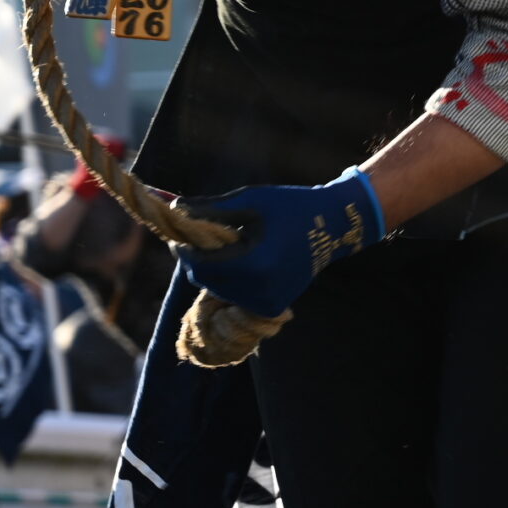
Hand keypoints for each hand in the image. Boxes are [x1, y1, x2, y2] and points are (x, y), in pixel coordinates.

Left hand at [177, 167, 384, 315]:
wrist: (332, 226)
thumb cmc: (290, 207)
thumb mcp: (250, 201)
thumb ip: (211, 209)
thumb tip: (174, 210)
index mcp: (254, 263)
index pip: (201, 265)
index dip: (184, 250)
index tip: (178, 234)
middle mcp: (261, 289)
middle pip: (207, 281)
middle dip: (198, 261)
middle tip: (200, 240)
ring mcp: (268, 301)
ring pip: (220, 291)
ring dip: (215, 272)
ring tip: (228, 249)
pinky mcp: (273, 306)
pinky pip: (237, 297)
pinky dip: (232, 282)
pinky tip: (244, 263)